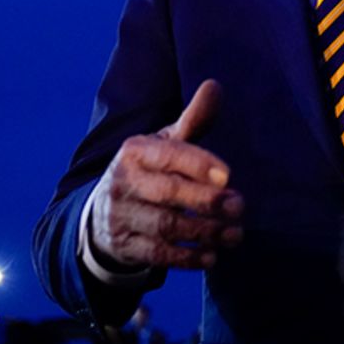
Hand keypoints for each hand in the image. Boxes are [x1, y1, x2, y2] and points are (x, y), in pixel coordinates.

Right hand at [90, 79, 243, 269]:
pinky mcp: (125, 246)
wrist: (104, 213)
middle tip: (240, 206)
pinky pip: (157, 255)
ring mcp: (121, 217)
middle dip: (206, 201)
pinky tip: (211, 256)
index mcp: (135, 151)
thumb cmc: (150, 170)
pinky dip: (186, 258)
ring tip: (235, 233)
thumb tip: (215, 85)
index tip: (228, 175)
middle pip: (167, 194)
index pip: (168, 155)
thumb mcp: (166, 142)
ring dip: (204, 233)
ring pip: (165, 227)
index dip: (198, 164)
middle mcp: (123, 183)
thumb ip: (193, 119)